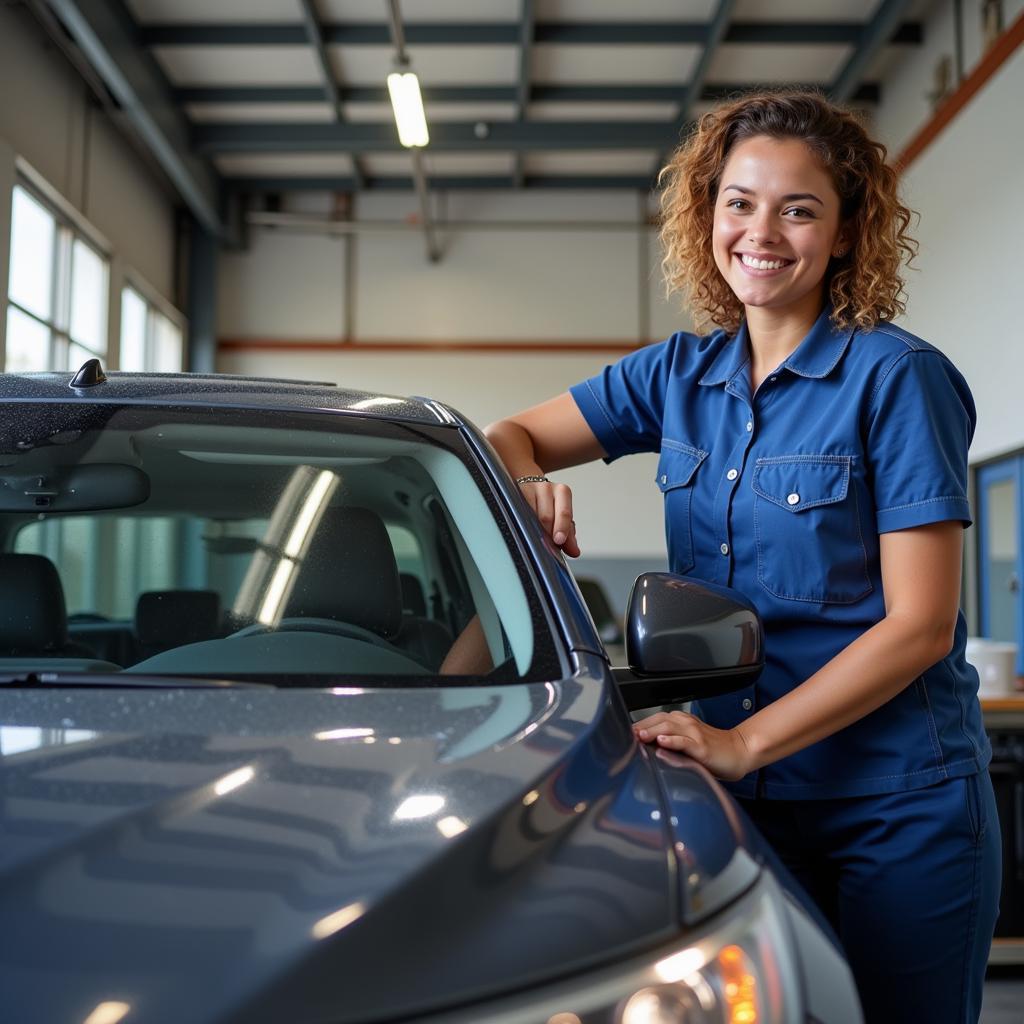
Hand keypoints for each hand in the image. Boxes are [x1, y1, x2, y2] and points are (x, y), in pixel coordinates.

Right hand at [519, 479, 580, 556]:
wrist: (530, 491)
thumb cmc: (549, 507)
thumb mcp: (561, 519)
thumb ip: (569, 536)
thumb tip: (574, 551)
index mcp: (562, 492)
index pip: (564, 513)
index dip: (562, 528)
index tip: (559, 540)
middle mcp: (546, 488)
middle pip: (546, 517)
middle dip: (546, 534)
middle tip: (546, 545)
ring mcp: (528, 489)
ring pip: (530, 516)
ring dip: (533, 531)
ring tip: (534, 537)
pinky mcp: (513, 493)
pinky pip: (517, 513)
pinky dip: (521, 525)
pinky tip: (523, 530)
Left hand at [632, 710, 754, 781]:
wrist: (739, 751)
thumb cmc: (714, 749)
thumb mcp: (688, 742)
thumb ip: (670, 741)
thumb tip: (647, 747)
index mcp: (681, 721)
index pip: (655, 719)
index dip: (639, 725)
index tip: (624, 733)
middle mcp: (686, 724)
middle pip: (658, 721)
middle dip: (641, 727)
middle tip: (625, 735)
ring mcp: (695, 735)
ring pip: (669, 728)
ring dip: (652, 731)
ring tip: (639, 736)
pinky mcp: (702, 747)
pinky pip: (685, 742)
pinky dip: (673, 741)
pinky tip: (662, 742)